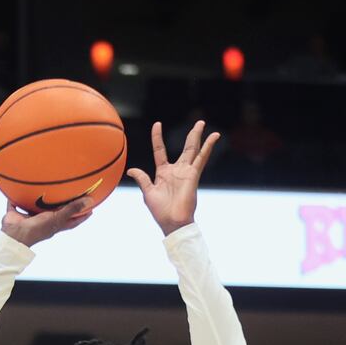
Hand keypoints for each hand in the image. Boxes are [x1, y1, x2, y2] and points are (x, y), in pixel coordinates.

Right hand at [0, 197, 92, 247]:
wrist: (14, 235)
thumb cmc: (37, 229)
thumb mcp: (57, 218)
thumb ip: (72, 209)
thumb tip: (90, 200)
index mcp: (54, 224)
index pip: (72, 220)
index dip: (82, 216)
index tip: (91, 209)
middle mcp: (43, 221)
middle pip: (55, 213)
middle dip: (61, 205)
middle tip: (69, 194)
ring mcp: (29, 218)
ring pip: (36, 207)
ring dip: (39, 200)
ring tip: (45, 187)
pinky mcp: (16, 214)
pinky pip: (15, 204)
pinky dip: (15, 198)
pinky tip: (16, 188)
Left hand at [127, 120, 219, 235]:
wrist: (172, 221)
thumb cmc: (160, 210)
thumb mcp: (148, 192)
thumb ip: (142, 179)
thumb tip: (131, 170)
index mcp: (163, 172)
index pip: (160, 150)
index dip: (158, 137)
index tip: (157, 124)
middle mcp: (176, 170)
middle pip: (185, 147)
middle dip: (192, 135)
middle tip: (199, 123)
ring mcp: (186, 171)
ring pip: (194, 150)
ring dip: (199, 137)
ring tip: (203, 123)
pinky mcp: (193, 175)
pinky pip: (201, 158)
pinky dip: (208, 147)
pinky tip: (214, 137)